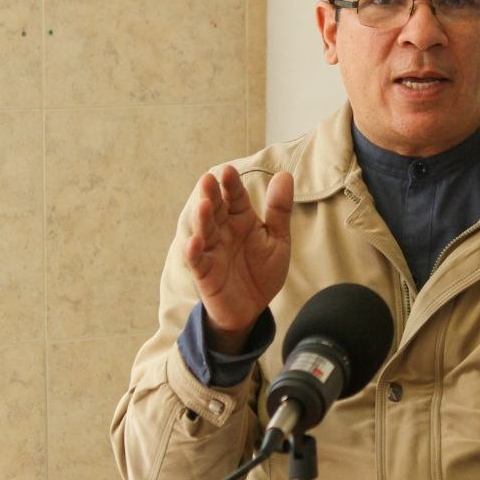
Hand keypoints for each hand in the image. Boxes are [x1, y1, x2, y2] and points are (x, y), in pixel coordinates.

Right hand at [184, 166, 293, 353]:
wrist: (253, 308)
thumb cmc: (262, 270)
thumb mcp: (277, 239)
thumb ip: (279, 209)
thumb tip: (285, 174)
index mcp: (241, 220)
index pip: (235, 197)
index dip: (231, 185)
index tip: (228, 171)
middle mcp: (223, 231)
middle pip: (215, 209)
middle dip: (211, 194)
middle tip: (208, 179)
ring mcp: (212, 251)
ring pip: (204, 231)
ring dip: (202, 219)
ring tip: (204, 205)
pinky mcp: (205, 273)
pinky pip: (197, 261)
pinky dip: (194, 252)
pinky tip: (195, 242)